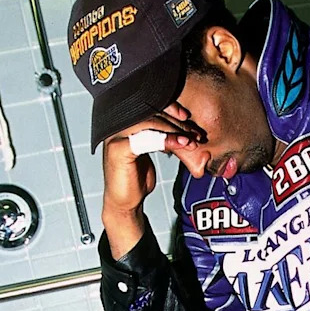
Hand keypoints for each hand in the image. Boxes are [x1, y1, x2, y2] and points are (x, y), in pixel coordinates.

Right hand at [101, 103, 206, 258]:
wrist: (125, 203)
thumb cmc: (136, 178)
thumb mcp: (153, 151)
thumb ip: (161, 136)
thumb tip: (181, 126)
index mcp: (124, 123)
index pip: (147, 106)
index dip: (168, 108)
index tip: (186, 117)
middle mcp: (117, 126)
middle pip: (149, 112)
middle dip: (175, 122)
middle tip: (193, 132)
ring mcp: (116, 136)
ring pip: (150, 123)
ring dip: (173, 131)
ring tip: (190, 140)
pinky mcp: (118, 150)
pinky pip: (146, 139)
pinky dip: (165, 140)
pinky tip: (180, 144)